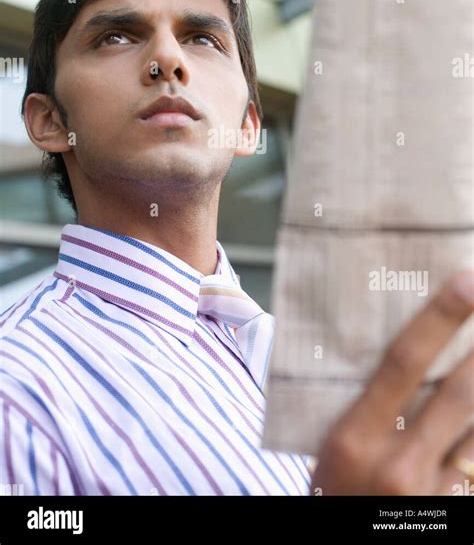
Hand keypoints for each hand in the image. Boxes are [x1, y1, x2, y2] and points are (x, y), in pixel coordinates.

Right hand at [311, 269, 473, 494]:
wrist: (348, 544)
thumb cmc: (336, 492)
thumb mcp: (335, 445)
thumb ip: (366, 403)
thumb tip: (407, 348)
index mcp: (354, 438)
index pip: (403, 363)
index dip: (440, 318)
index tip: (466, 280)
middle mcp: (396, 465)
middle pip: (458, 392)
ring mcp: (433, 494)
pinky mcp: (458, 510)